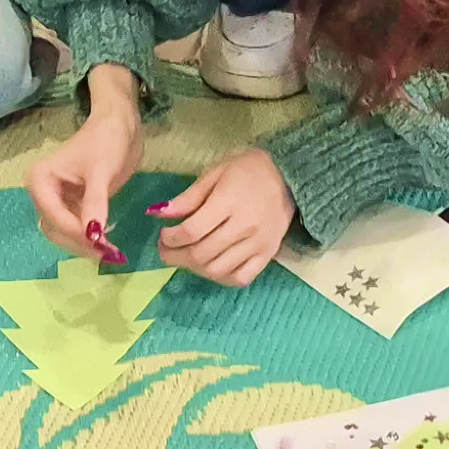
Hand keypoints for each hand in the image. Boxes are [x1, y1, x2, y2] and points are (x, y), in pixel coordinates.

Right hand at [26, 78, 144, 259]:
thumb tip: (92, 235)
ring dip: (83, 244)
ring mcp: (56, 201)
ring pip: (63, 234)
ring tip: (109, 250)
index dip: (75, 232)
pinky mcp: (72, 206)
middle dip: (78, 242)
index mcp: (40, 180)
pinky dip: (88, 238)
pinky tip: (107, 242)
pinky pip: (75, 229)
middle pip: (55, 229)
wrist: (120, 126)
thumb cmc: (106, 141)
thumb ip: (94, 204)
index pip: (53, 216)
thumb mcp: (101, 172)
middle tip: (107, 253)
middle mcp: (43, 193)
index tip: (100, 243)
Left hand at [155, 146, 294, 286]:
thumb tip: (159, 214)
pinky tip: (211, 267)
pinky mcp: (268, 255)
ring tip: (185, 257)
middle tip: (166, 250)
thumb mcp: (215, 173)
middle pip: (201, 253)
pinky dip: (221, 278)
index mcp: (229, 202)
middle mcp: (245, 226)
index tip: (163, 235)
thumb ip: (188, 197)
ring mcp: (258, 244)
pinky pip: (241, 278)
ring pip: (218, 270)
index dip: (170, 238)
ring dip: (194, 268)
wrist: (290, 176)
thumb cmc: (248, 170)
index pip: (192, 230)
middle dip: (175, 256)